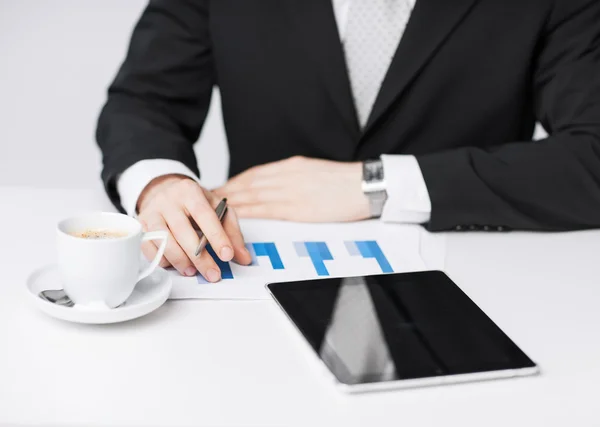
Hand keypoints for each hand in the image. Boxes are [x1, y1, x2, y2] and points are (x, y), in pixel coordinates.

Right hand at [137, 175, 251, 281]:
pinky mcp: (140, 226)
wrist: (164, 191)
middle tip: (213, 274)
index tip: (227, 255)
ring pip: (163, 241)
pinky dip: (163, 260)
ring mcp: (151, 213)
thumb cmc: (194, 203)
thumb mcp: (217, 209)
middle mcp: (168, 200)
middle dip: (200, 257)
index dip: (216, 236)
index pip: (204, 214)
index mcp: (190, 191)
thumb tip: (243, 257)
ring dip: (180, 261)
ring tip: (193, 272)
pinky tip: (175, 265)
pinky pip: (148, 247)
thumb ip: (232, 232)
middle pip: (182, 231)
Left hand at [214, 156, 369, 221]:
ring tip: (212, 209)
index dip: (236, 182)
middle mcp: (286, 175)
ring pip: (252, 196)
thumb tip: (279, 185)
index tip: (222, 187)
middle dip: (226, 191)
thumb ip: (295, 177)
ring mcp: (290, 190)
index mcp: (292, 166)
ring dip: (230, 202)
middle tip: (206, 199)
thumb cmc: (345, 182)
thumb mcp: (316, 172)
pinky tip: (235, 217)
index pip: (256, 174)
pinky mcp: (297, 207)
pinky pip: (265, 210)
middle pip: (248, 184)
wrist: (365, 185)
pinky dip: (247, 212)